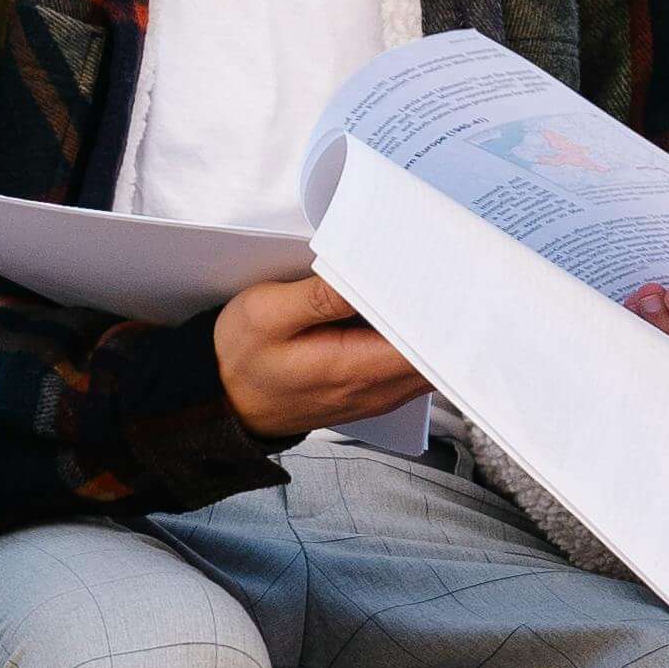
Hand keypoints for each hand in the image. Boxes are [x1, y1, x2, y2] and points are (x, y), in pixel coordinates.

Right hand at [211, 271, 432, 438]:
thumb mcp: (266, 314)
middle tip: (441, 264)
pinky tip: (401, 307)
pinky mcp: (375, 390)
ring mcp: (380, 394)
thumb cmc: (241, 359)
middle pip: (437, 350)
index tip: (443, 272)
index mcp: (355, 369)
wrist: (224, 402)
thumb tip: (365, 276)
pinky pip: (412, 364)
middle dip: (441, 309)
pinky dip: (414, 335)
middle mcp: (378, 389)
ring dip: (429, 322)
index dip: (441, 308)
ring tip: (424, 279)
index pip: (426, 343)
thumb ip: (319, 297)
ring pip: (431, 358)